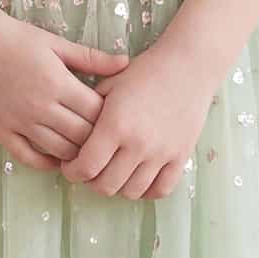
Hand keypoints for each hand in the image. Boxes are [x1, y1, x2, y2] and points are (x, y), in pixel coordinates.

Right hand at [0, 13, 130, 171]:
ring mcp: (19, 121)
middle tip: (108, 138)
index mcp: (57, 83)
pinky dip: (47, 163)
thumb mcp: (57, 43)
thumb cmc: (18, 38)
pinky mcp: (1, 130)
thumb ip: (92, 58)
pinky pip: (28, 157)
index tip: (117, 117)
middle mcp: (39, 106)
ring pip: (58, 151)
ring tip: (87, 150)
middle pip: (81, 136)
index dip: (110, 118)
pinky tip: (59, 158)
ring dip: (76, 153)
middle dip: (97, 139)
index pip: (95, 113)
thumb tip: (126, 63)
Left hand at [60, 37, 216, 199]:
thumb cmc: (145, 71)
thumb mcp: (110, 85)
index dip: (72, 172)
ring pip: (131, 192)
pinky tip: (138, 178)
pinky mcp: (181, 156)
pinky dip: (146, 190)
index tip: (71, 166)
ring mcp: (162, 153)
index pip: (85, 167)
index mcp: (115, 124)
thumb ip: (89, 113)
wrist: (187, 65)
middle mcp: (138, 144)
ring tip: (113, 172)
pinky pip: (161, 190)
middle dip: (91, 181)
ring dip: (117, 186)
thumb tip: (72, 137)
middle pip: (105, 186)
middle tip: (90, 169)